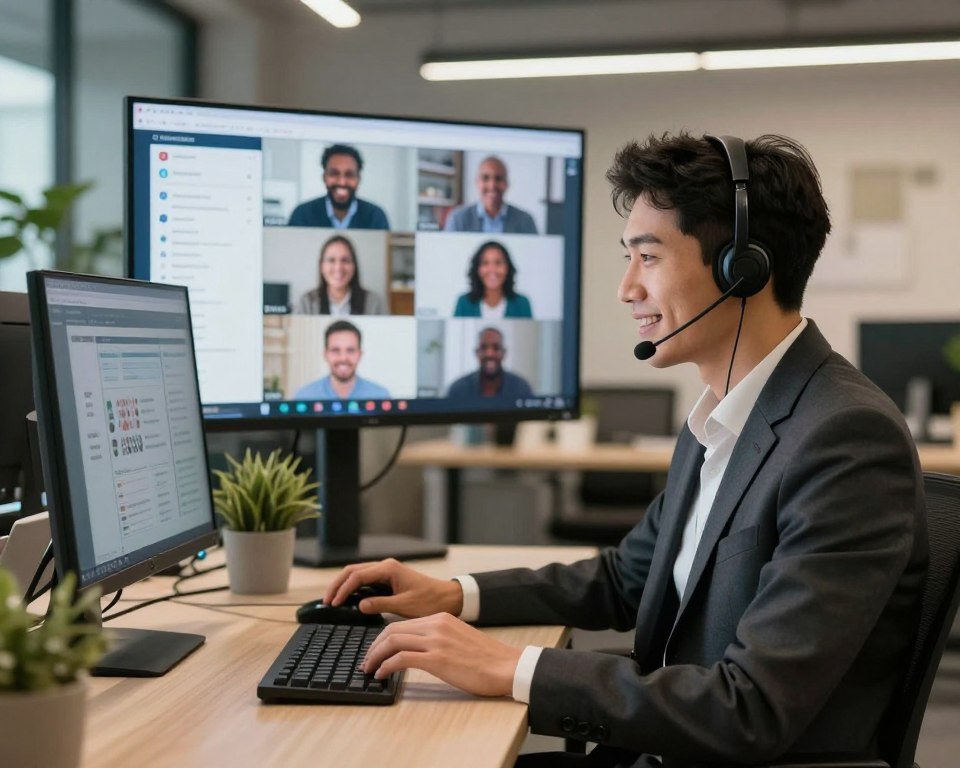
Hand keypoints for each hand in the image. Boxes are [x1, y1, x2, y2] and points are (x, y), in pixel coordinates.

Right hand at [323, 558, 463, 617]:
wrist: (447, 598)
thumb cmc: (430, 601)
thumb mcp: (405, 606)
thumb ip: (380, 604)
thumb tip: (359, 605)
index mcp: (388, 569)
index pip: (357, 576)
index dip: (343, 589)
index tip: (333, 603)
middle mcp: (385, 566)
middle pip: (353, 570)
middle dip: (337, 584)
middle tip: (327, 600)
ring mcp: (386, 571)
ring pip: (357, 573)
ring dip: (344, 585)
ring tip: (333, 599)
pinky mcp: (388, 578)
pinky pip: (365, 579)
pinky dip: (353, 587)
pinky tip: (348, 598)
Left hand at [361, 612, 521, 697]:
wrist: (507, 667)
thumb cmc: (486, 659)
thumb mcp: (459, 639)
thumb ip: (439, 638)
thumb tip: (418, 650)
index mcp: (441, 619)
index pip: (402, 624)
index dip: (383, 638)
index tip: (376, 651)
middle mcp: (436, 625)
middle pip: (392, 630)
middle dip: (374, 646)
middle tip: (367, 661)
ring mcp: (436, 641)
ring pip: (393, 641)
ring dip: (375, 656)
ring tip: (370, 669)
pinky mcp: (437, 659)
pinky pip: (402, 658)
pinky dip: (386, 666)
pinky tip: (382, 675)